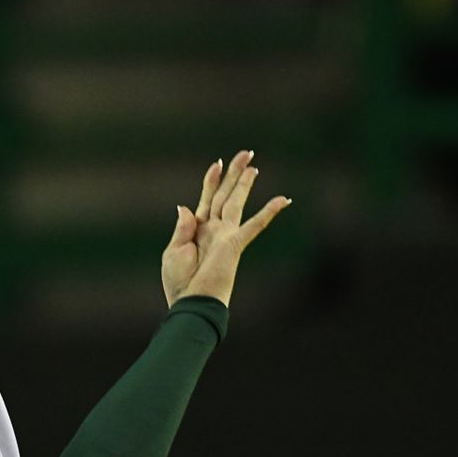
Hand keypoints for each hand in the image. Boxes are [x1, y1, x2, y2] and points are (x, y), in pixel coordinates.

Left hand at [161, 151, 290, 309]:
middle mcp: (214, 230)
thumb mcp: (173, 251)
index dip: (211, 181)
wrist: (191, 302)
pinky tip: (284, 199)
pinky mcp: (235, 244)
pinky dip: (269, 211)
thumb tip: (185, 206)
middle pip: (225, 195)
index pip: (207, 199)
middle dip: (233, 174)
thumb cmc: (180, 283)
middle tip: (245, 153)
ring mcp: (226, 235)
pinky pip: (255, 224)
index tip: (217, 163)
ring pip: (236, 202)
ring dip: (244, 183)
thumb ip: (182, 228)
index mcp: (198, 230)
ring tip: (253, 165)